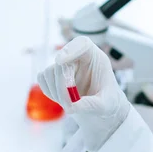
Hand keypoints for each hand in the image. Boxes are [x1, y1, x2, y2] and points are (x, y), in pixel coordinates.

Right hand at [38, 36, 130, 151]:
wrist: (102, 106)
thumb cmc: (108, 101)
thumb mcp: (105, 105)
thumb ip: (91, 105)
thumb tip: (71, 107)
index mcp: (95, 57)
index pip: (82, 44)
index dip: (70, 50)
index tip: (60, 61)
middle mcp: (78, 57)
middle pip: (61, 62)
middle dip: (62, 85)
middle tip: (68, 105)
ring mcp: (65, 65)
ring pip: (49, 72)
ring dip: (55, 91)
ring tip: (69, 106)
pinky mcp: (55, 75)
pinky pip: (43, 79)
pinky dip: (50, 92)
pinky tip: (62, 100)